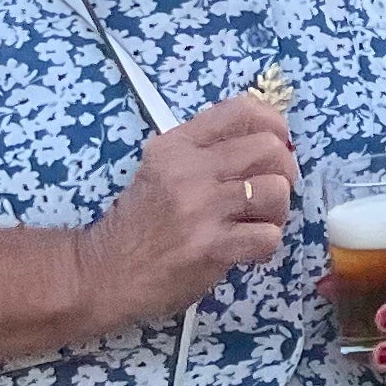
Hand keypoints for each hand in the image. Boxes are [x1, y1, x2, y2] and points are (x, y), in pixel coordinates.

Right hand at [77, 94, 297, 327]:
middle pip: (269, 150)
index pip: (241, 110)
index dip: (274, 124)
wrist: (103, 275)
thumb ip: (206, 151)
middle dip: (283, 172)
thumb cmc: (139, 223)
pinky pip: (269, 236)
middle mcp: (189, 170)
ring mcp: (200, 208)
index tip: (278, 145)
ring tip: (257, 223)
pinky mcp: (210, 246)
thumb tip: (271, 142)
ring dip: (277, 211)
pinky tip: (245, 250)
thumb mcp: (161, 170)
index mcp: (177, 146)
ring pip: (276, 191)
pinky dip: (265, 245)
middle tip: (269, 194)